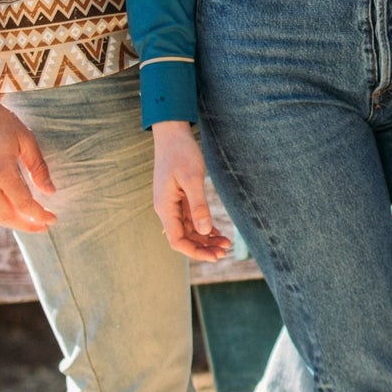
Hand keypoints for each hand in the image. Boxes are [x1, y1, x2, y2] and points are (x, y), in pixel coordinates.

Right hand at [0, 99, 57, 231]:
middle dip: (27, 224)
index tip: (52, 219)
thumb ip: (38, 168)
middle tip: (42, 226)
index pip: (25, 205)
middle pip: (8, 216)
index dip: (40, 215)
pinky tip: (4, 213)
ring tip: (25, 221)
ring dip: (10, 222)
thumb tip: (50, 192)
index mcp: (2, 172)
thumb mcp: (25, 139)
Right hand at [151, 122, 233, 262]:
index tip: (214, 256)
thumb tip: (204, 231)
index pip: (177, 240)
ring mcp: (173, 204)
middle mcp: (167, 209)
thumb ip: (198, 205)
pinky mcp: (180, 198)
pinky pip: (191, 218)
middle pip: (184, 238)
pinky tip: (218, 232)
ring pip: (189, 229)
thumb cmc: (181, 152)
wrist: (172, 134)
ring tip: (226, 244)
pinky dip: (204, 226)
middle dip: (204, 247)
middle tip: (225, 252)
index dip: (195, 251)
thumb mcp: (192, 178)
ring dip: (206, 238)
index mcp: (165, 207)